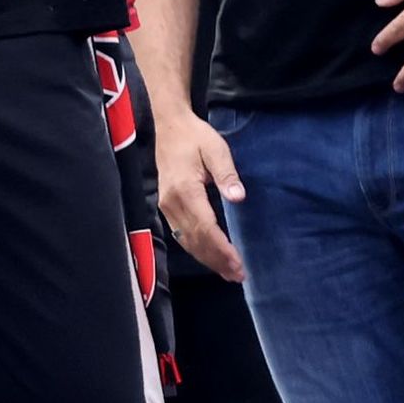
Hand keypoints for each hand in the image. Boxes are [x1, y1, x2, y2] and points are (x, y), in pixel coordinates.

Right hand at [152, 108, 246, 278]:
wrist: (168, 126)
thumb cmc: (194, 136)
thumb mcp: (216, 149)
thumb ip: (227, 174)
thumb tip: (238, 198)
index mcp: (185, 191)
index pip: (205, 228)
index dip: (221, 249)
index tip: (237, 263)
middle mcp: (171, 204)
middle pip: (195, 241)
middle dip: (216, 260)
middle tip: (237, 276)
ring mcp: (166, 207)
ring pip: (186, 241)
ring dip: (207, 259)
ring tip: (228, 272)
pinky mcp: (166, 207)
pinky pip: (181, 235)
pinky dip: (196, 249)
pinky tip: (210, 256)